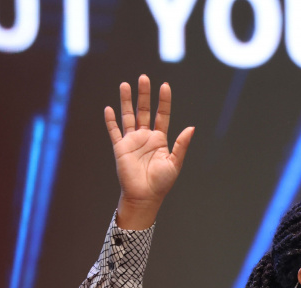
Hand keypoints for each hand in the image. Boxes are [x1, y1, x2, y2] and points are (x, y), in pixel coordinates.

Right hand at [104, 75, 193, 230]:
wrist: (144, 197)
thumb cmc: (161, 183)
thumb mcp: (175, 163)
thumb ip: (181, 144)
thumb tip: (191, 127)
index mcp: (160, 140)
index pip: (162, 115)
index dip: (163, 101)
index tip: (164, 86)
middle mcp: (145, 137)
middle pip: (144, 110)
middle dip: (144, 94)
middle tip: (143, 78)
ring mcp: (132, 141)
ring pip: (128, 116)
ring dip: (126, 100)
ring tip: (125, 84)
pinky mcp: (120, 148)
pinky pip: (114, 131)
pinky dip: (110, 121)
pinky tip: (108, 108)